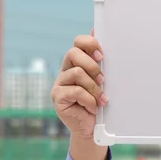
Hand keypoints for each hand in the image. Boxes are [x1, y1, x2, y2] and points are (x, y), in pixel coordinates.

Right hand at [51, 32, 108, 159]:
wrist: (91, 128)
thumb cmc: (98, 102)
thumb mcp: (101, 80)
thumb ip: (99, 60)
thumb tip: (98, 32)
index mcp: (76, 62)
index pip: (78, 42)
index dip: (90, 44)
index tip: (102, 55)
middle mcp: (65, 70)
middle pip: (73, 53)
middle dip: (92, 64)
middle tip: (103, 78)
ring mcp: (59, 83)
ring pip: (77, 72)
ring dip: (93, 86)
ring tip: (100, 98)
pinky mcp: (57, 97)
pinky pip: (75, 91)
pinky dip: (89, 99)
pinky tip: (93, 107)